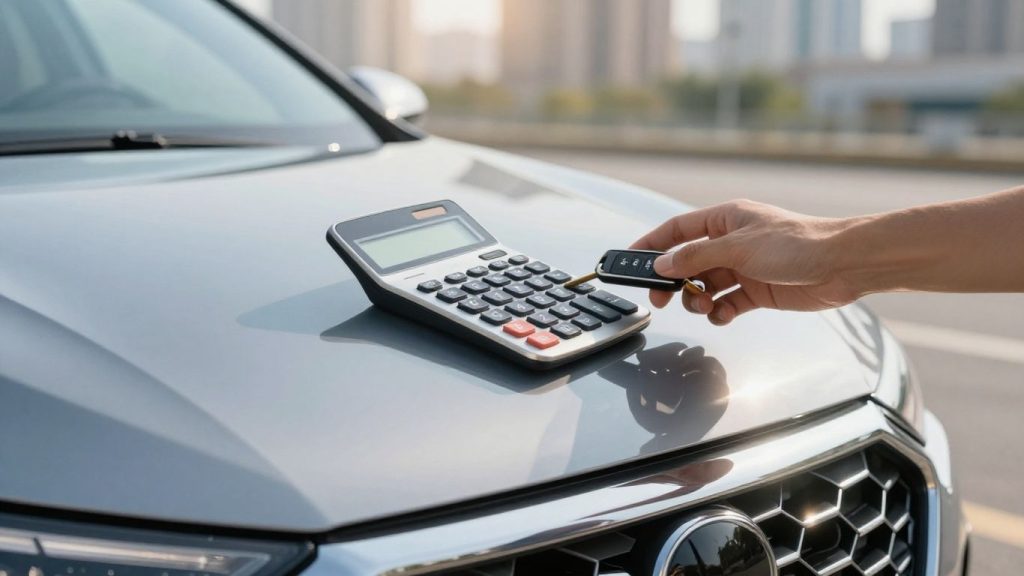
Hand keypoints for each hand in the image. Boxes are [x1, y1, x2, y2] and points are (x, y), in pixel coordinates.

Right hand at [630, 200, 858, 324]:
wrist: (842, 265)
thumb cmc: (797, 244)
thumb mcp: (737, 247)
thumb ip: (696, 256)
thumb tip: (663, 263)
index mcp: (725, 219)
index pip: (677, 230)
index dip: (652, 244)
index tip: (629, 259)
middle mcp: (732, 242)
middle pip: (688, 262)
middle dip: (673, 281)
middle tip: (661, 297)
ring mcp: (744, 267)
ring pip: (705, 286)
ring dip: (699, 299)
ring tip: (705, 305)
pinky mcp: (758, 290)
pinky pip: (728, 303)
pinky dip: (721, 312)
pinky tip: (724, 314)